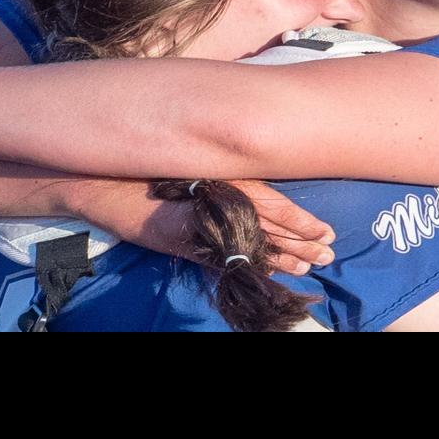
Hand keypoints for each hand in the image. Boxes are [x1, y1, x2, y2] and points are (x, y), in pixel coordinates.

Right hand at [71, 179, 335, 276]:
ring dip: (285, 258)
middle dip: (303, 243)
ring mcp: (205, 229)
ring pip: (254, 247)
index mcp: (228, 182)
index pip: (275, 206)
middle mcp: (221, 204)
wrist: (108, 183)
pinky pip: (226, 261)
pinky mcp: (189, 246)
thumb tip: (260, 179)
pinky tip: (271, 273)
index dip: (303, 222)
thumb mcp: (197, 165)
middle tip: (330, 253)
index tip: (327, 232)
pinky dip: (251, 267)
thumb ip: (228, 176)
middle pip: (272, 230)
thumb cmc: (154, 168)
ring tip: (311, 265)